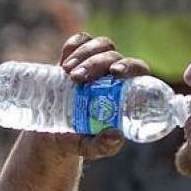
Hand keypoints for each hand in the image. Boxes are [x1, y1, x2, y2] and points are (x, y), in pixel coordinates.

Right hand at [50, 32, 152, 159]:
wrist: (52, 134)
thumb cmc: (78, 140)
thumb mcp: (89, 148)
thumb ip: (103, 146)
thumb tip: (116, 134)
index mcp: (125, 91)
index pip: (137, 69)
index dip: (130, 66)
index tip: (114, 73)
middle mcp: (112, 74)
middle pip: (113, 55)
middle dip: (96, 62)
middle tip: (77, 78)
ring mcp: (93, 64)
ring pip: (99, 45)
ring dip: (84, 53)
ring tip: (66, 71)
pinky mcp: (75, 59)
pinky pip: (79, 41)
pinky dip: (74, 45)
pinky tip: (64, 60)